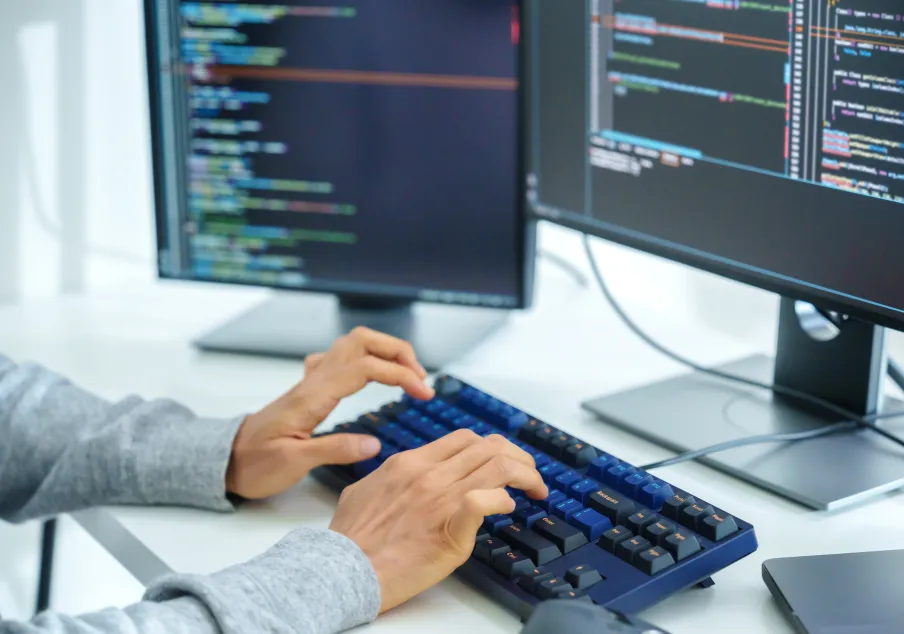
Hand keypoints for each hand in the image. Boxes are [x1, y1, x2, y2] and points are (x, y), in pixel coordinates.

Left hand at [226, 327, 434, 499]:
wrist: (226, 461)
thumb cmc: (255, 464)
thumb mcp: (293, 463)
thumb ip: (334, 450)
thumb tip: (374, 444)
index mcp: (314, 395)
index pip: (366, 367)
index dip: (400, 374)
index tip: (423, 393)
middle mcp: (314, 381)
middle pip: (362, 341)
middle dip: (398, 351)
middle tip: (420, 378)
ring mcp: (311, 381)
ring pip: (352, 345)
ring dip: (385, 351)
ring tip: (407, 375)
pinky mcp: (310, 389)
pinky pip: (340, 358)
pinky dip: (366, 358)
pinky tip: (372, 377)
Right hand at [329, 430, 547, 612]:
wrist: (343, 570)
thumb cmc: (350, 539)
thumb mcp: (363, 491)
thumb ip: (386, 477)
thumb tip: (397, 476)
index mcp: (409, 462)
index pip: (464, 438)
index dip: (491, 446)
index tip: (503, 460)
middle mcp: (429, 474)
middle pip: (488, 446)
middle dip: (518, 457)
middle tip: (529, 474)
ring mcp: (440, 499)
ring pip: (497, 465)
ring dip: (525, 474)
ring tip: (535, 488)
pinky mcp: (449, 529)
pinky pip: (485, 500)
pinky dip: (504, 499)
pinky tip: (509, 508)